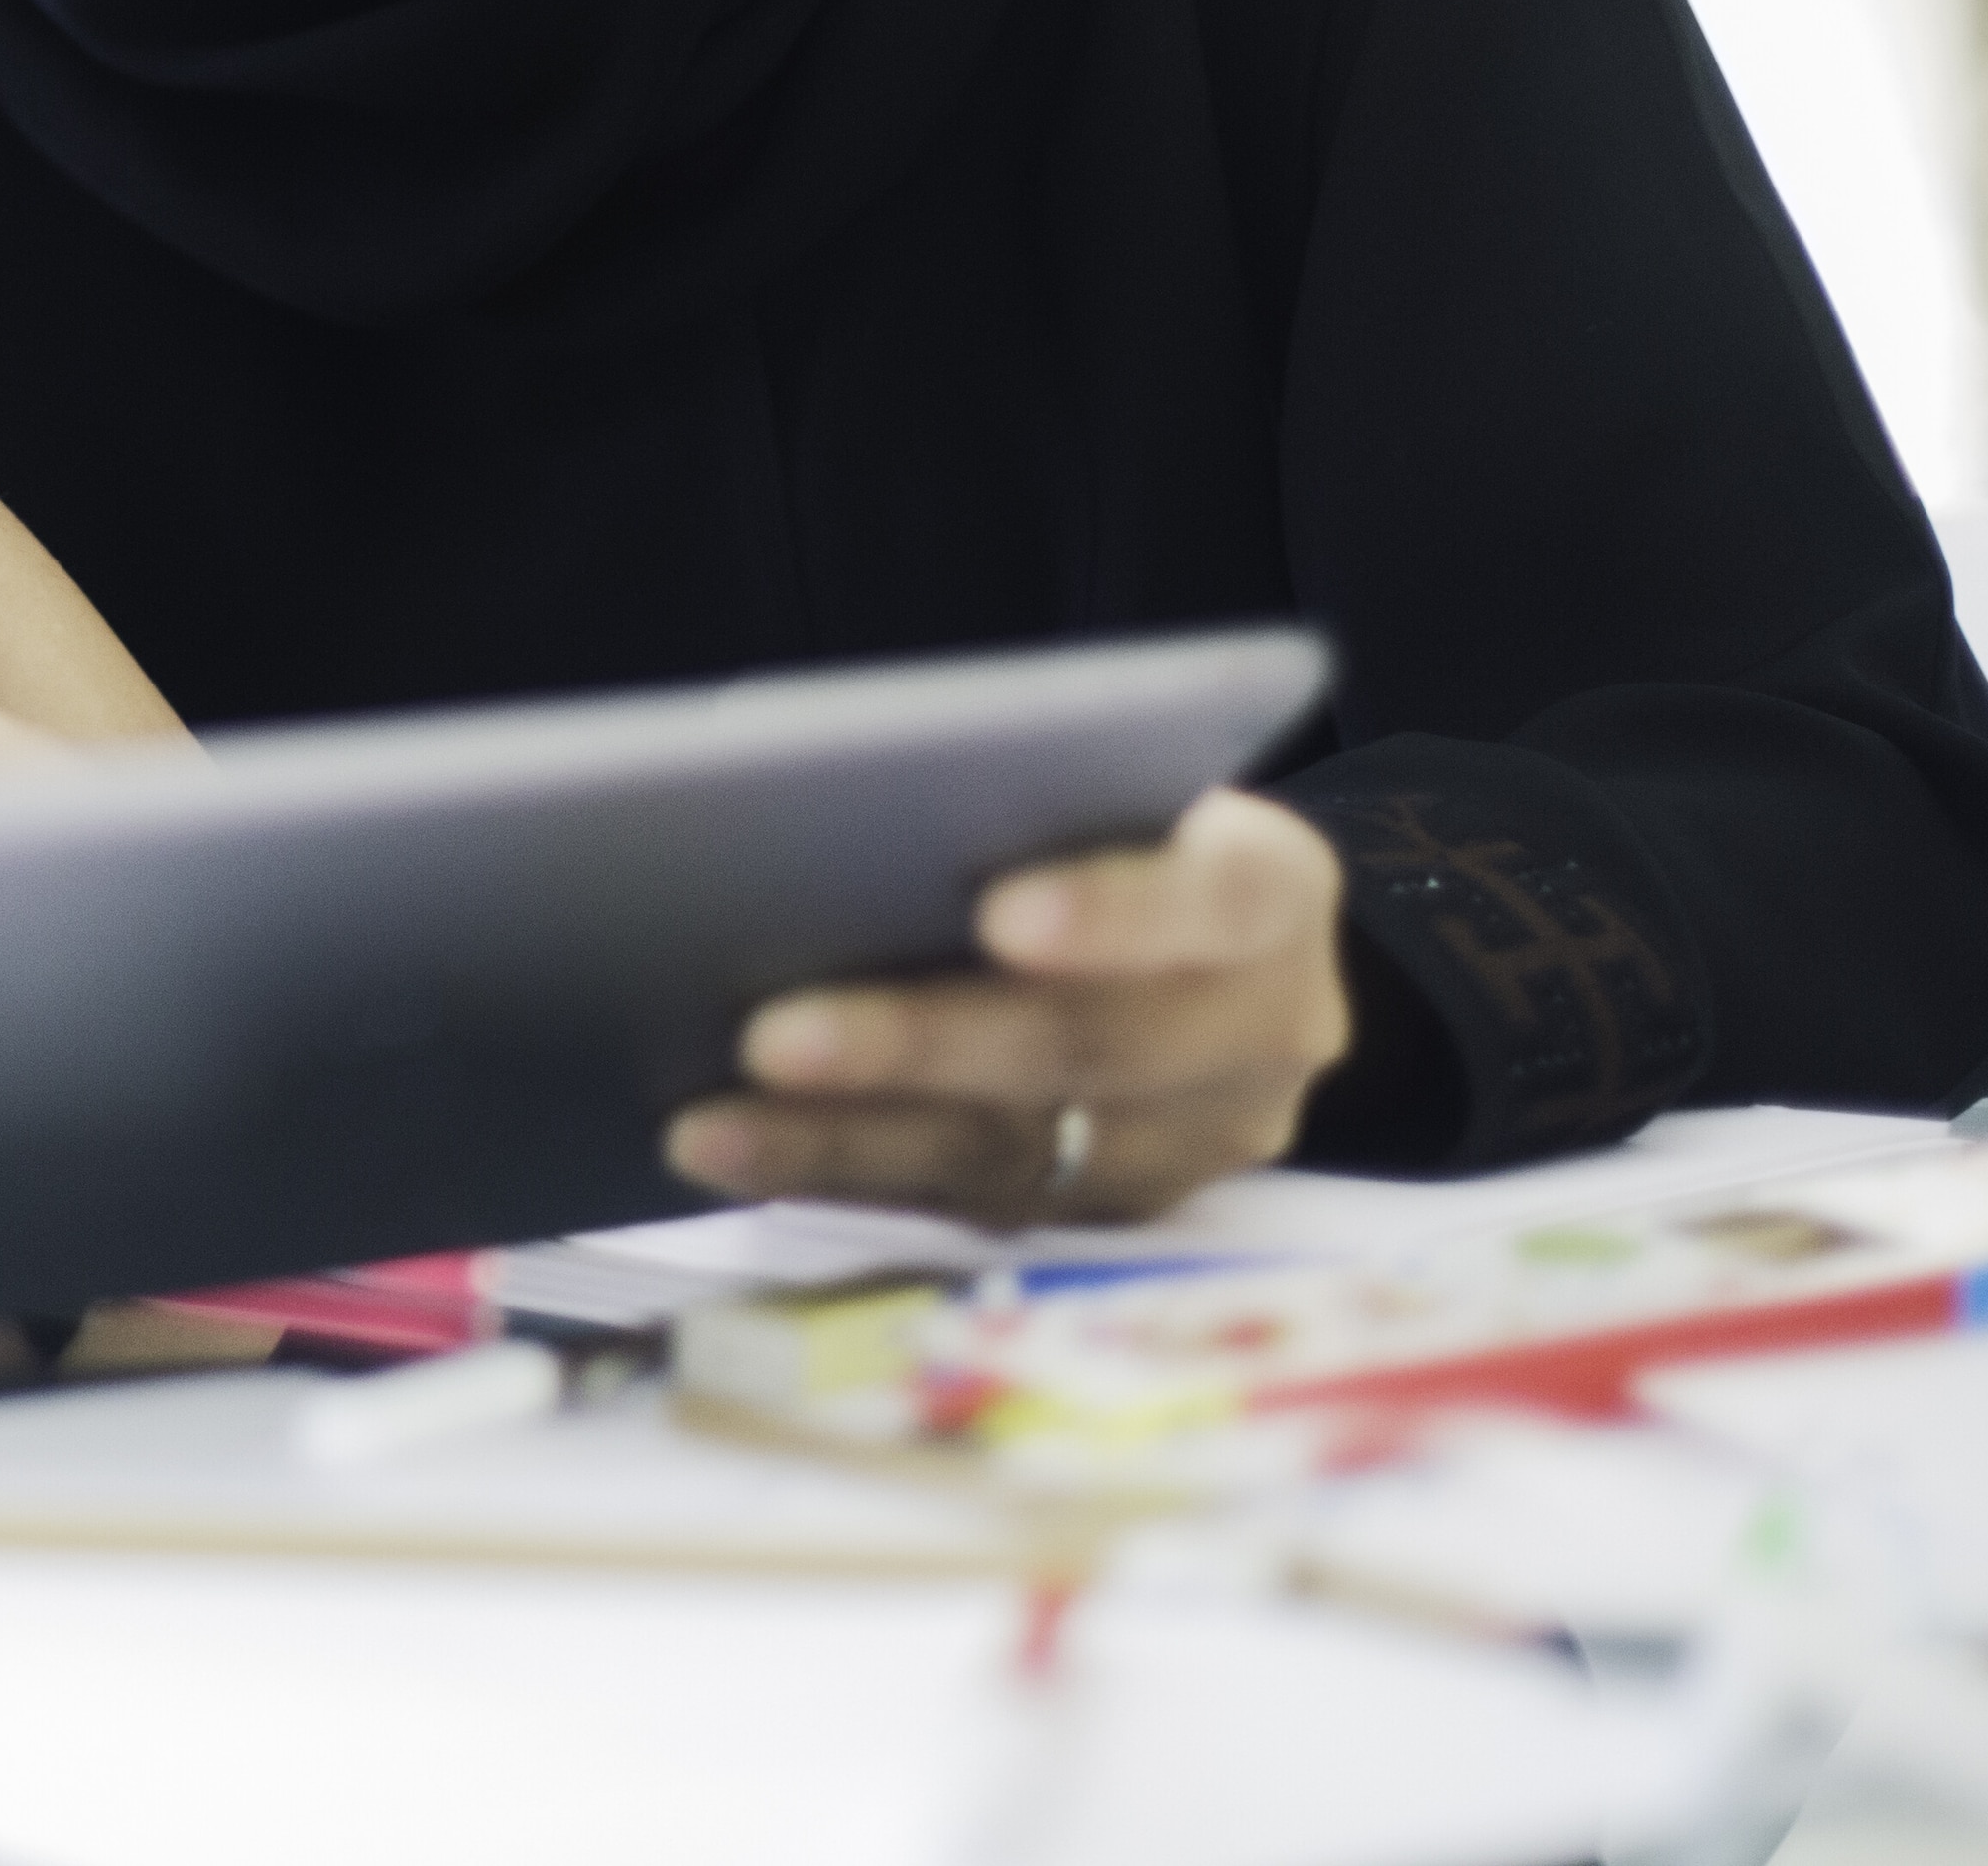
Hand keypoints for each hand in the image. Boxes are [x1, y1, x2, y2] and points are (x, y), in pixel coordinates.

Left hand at [663, 787, 1347, 1224]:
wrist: (1177, 920)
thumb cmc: (1100, 811)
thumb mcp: (1097, 778)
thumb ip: (1020, 797)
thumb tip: (836, 813)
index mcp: (1274, 896)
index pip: (1210, 904)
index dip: (1110, 913)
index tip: (999, 914)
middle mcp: (1262, 1036)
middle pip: (1090, 1052)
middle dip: (919, 1046)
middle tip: (770, 1035)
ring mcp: (1194, 1144)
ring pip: (1016, 1153)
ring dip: (846, 1140)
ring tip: (712, 1124)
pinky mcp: (1111, 1210)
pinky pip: (971, 1204)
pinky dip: (843, 1176)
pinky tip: (738, 1155)